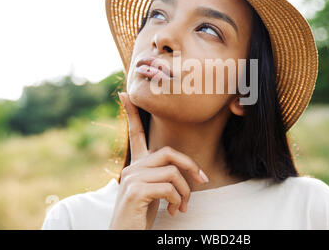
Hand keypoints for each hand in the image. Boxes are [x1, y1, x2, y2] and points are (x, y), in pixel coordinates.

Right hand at [108, 92, 208, 229]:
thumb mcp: (155, 192)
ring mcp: (131, 179)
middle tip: (203, 181)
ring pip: (172, 172)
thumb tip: (185, 172)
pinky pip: (169, 187)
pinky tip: (172, 210)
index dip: (131, 114)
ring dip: (185, 191)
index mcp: (136, 166)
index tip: (126, 94)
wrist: (125, 236)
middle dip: (190, 167)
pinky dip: (177, 200)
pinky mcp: (135, 191)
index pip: (135, 135)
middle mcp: (131, 168)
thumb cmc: (142, 216)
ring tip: (181, 206)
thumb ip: (163, 177)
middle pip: (169, 153)